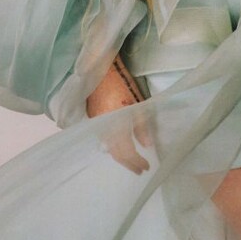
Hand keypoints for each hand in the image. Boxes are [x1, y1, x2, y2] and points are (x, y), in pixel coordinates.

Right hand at [86, 59, 152, 173]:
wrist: (100, 69)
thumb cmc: (122, 82)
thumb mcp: (137, 102)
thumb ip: (142, 125)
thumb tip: (147, 145)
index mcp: (116, 124)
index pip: (126, 151)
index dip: (136, 161)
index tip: (146, 167)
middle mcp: (104, 128)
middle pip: (115, 153)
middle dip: (128, 163)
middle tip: (139, 170)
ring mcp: (96, 125)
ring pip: (108, 147)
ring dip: (121, 157)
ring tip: (132, 162)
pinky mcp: (93, 119)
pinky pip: (103, 139)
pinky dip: (113, 147)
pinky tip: (120, 147)